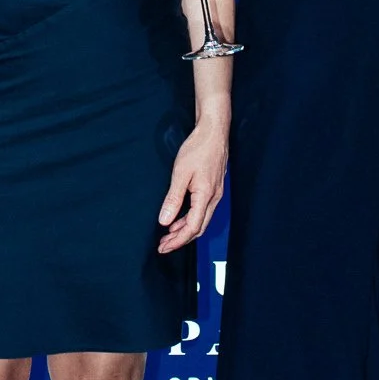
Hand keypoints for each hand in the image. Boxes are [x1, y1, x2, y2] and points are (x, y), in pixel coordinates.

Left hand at [158, 114, 227, 253]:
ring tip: (167, 235)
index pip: (192, 228)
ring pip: (201, 221)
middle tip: (163, 246)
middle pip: (198, 228)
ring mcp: (215, 195)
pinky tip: (177, 219)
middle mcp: (214, 199)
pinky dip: (189, 219)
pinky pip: (202, 211)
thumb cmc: (198, 149)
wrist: (213, 133)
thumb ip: (173, 198)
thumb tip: (164, 220)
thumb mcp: (181, 173)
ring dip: (184, 230)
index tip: (163, 247)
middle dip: (180, 240)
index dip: (177, 240)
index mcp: (206, 197)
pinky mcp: (213, 189)